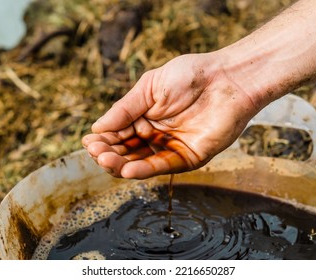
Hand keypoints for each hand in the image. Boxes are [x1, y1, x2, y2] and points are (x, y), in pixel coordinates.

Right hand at [82, 52, 258, 178]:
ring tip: (106, 160)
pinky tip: (126, 168)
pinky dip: (144, 169)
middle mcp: (155, 135)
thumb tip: (97, 128)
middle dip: (109, 153)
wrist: (226, 78)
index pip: (118, 134)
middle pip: (126, 151)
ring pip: (140, 162)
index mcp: (144, 117)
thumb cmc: (189, 76)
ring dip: (121, 164)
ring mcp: (170, 147)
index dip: (103, 140)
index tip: (89, 142)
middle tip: (96, 152)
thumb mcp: (149, 87)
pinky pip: (162, 166)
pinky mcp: (188, 157)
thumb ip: (125, 109)